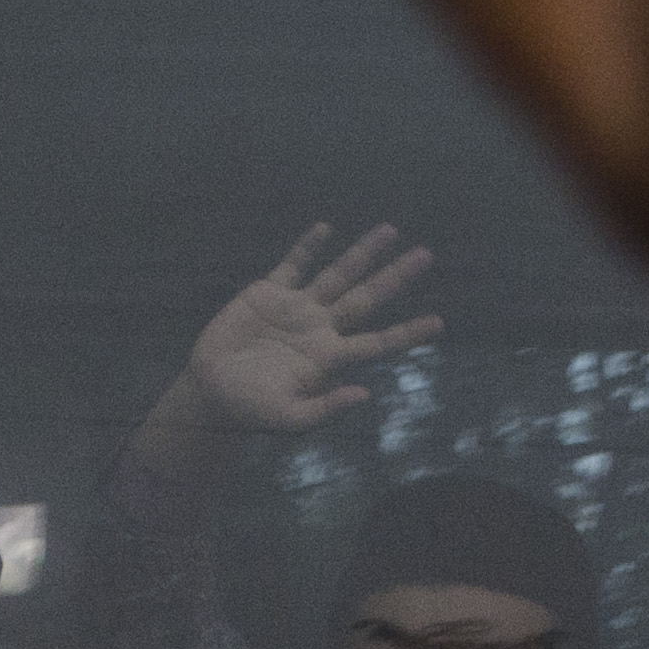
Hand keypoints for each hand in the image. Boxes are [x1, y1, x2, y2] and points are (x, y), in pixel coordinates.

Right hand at [179, 221, 441, 429]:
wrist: (210, 390)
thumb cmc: (251, 410)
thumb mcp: (290, 419)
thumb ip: (326, 409)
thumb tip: (365, 395)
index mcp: (330, 358)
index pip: (377, 342)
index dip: (407, 332)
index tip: (438, 323)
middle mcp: (320, 328)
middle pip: (367, 297)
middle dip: (395, 276)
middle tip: (425, 255)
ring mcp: (296, 308)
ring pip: (338, 274)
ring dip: (362, 253)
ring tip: (390, 230)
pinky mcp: (268, 293)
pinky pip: (293, 264)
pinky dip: (308, 246)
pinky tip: (326, 229)